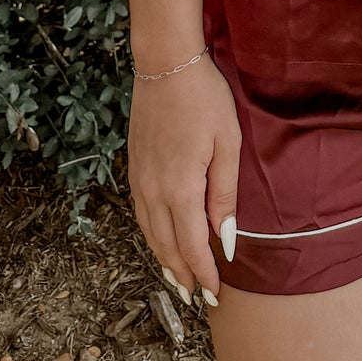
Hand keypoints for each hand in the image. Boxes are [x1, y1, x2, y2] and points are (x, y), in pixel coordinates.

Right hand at [127, 55, 240, 308]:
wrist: (166, 64)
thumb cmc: (204, 99)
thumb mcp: (227, 144)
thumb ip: (225, 195)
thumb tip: (226, 239)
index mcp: (181, 188)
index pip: (192, 245)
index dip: (204, 273)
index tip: (214, 294)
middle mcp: (154, 190)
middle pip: (167, 246)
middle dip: (183, 274)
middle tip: (198, 297)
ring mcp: (140, 179)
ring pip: (150, 233)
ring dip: (164, 259)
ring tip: (179, 279)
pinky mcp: (134, 167)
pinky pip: (140, 213)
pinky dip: (151, 235)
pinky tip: (160, 239)